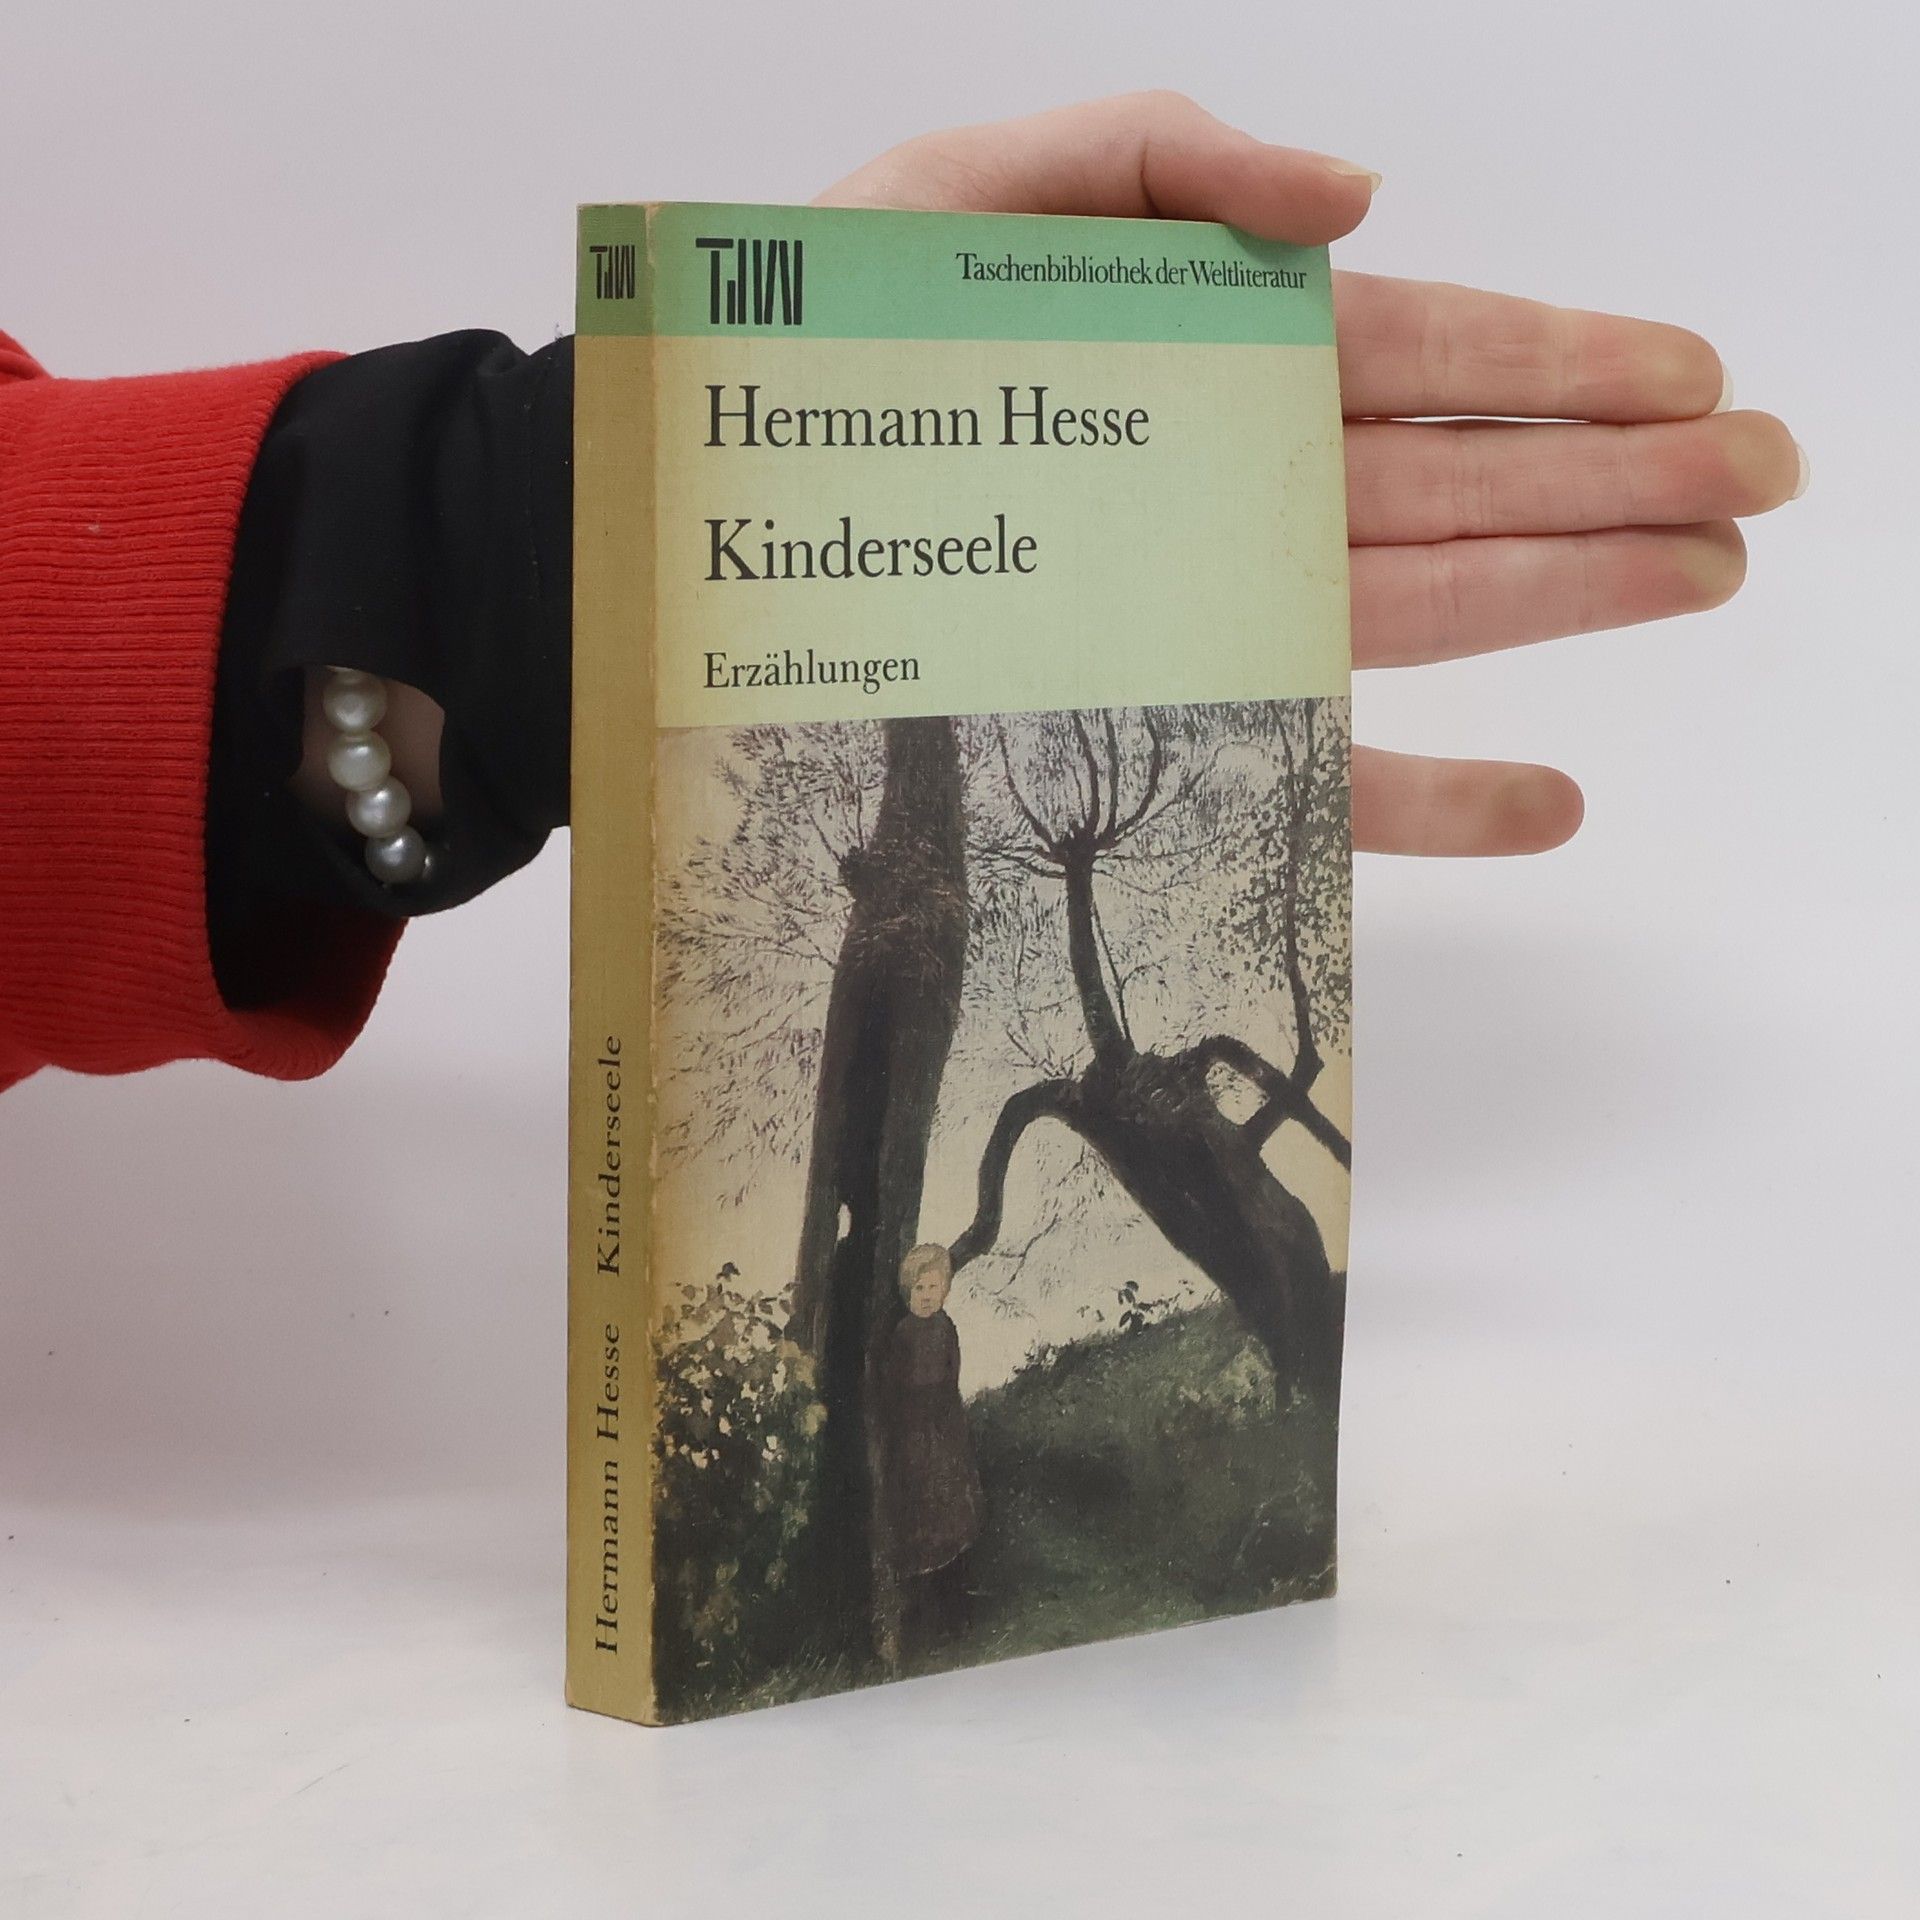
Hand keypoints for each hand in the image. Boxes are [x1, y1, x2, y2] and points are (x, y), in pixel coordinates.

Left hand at [817, 93, 1805, 855]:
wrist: (704, 528)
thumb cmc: (818, 357)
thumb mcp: (964, 193)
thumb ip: (1155, 159)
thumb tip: (1359, 197)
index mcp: (1209, 354)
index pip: (1426, 352)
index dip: (1565, 357)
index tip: (1694, 370)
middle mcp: (1233, 488)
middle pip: (1465, 478)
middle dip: (1620, 472)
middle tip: (1770, 474)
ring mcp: (1211, 615)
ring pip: (1430, 606)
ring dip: (1574, 595)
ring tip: (1707, 575)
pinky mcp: (1167, 730)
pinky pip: (1321, 772)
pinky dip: (1437, 798)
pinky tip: (1549, 802)